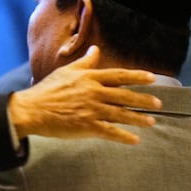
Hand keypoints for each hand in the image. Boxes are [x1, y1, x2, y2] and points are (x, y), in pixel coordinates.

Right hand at [9, 46, 160, 144]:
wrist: (31, 110)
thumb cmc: (47, 90)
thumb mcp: (66, 71)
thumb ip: (84, 63)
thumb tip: (95, 50)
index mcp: (89, 78)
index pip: (118, 76)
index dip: (137, 77)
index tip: (152, 78)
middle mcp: (94, 92)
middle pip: (125, 96)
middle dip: (144, 100)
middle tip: (158, 103)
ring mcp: (91, 110)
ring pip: (121, 114)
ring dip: (138, 118)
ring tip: (151, 122)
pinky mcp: (87, 126)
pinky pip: (110, 132)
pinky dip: (124, 136)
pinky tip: (134, 140)